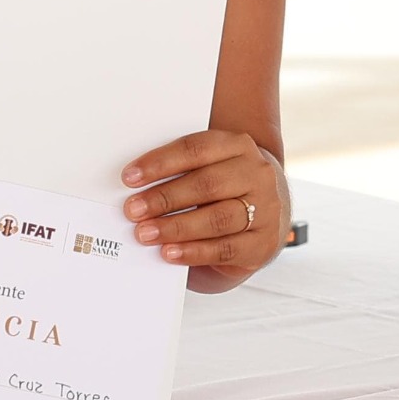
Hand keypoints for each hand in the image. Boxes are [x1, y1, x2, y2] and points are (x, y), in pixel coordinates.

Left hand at [122, 131, 287, 292]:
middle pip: (207, 184)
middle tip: (133, 210)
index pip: (196, 149)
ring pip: (217, 218)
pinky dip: (194, 252)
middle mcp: (257, 174)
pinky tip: (170, 253)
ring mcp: (265, 209)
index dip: (161, 163)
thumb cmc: (226, 187)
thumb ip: (182, 170)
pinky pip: (225, 248)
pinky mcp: (263, 243)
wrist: (269, 212)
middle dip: (165, 198)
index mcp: (239, 146)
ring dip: (176, 227)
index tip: (129, 177)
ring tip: (146, 233)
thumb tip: (136, 186)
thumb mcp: (212, 167)